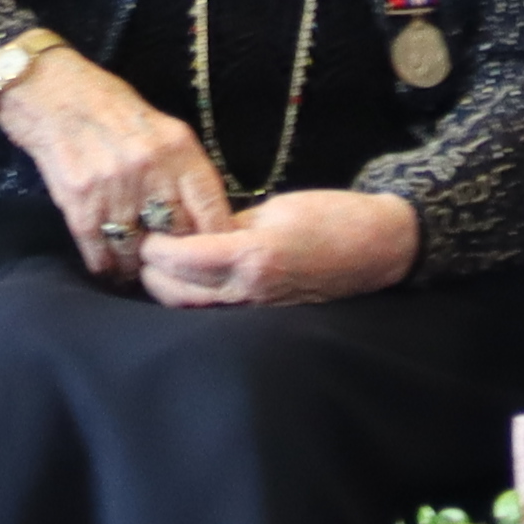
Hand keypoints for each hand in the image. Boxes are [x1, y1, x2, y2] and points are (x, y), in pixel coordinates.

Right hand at [0, 49, 238, 282]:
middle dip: (176, 257)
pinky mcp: (80, 205)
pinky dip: (107, 266)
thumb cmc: (108, 107)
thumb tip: (204, 219)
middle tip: (173, 267)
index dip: (216, 242)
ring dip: (138, 266)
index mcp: (178, 149)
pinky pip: (101, 253)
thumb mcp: (160, 127)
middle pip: (177, 237)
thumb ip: (183, 170)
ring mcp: (114, 190)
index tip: (214, 257)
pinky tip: (110, 266)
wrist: (49, 93)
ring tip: (138, 269)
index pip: (212, 210)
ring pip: (138, 251)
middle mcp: (150, 170)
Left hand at [139, 185, 422, 309]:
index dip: (156, 246)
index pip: (181, 259)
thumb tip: (194, 230)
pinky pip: (217, 311)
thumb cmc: (334, 218)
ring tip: (157, 266)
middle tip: (143, 247)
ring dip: (168, 289)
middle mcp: (250, 291)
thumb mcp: (276, 208)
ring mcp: (257, 309)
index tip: (147, 231)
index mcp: (252, 257)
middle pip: (177, 292)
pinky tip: (188, 281)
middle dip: (152, 272)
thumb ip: (231, 223)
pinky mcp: (265, 315)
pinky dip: (195, 298)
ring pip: (193, 308)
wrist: (380, 249)